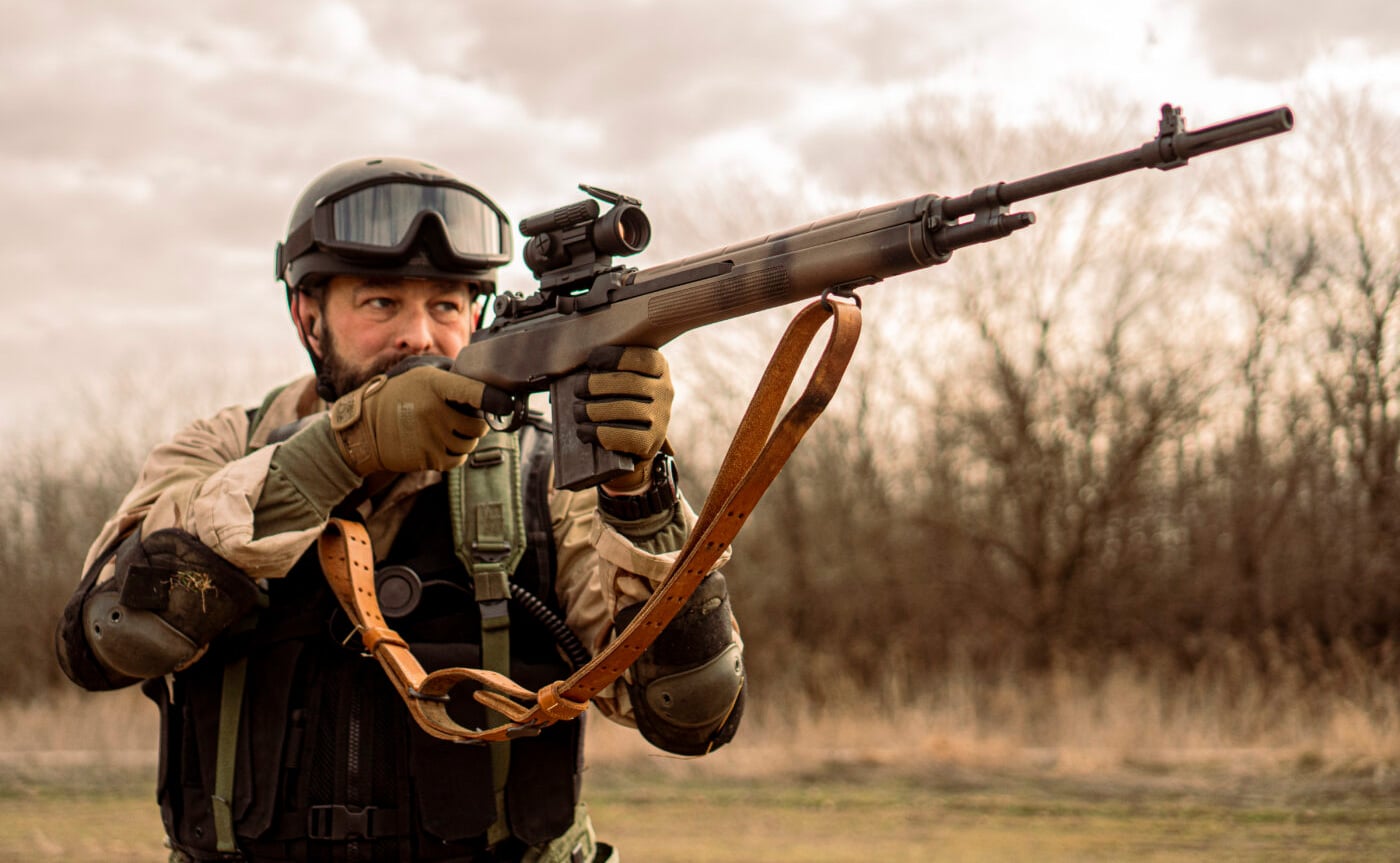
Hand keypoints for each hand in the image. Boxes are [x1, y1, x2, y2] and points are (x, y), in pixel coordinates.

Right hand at [329, 365, 489, 475]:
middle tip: (465, 418)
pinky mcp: (427, 458)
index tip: (506, 402)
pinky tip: (445, 444)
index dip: (493, 398)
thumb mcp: (418, 374)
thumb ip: (449, 375)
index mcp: (434, 385)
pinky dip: (457, 455)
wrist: (363, 429)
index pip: (473, 391)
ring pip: (470, 444)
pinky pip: (458, 460)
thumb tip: (479, 377)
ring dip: (466, 439)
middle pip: (478, 424)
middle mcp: (435, 411)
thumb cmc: (395, 397)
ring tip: (450, 431)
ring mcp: (431, 436)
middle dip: (477, 423)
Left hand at [575, 346, 672, 491]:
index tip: (592, 361)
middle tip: (578, 390)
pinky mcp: (652, 443)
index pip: (642, 358)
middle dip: (596, 385)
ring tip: (578, 411)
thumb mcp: (617, 379)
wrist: (626, 447)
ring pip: (625, 409)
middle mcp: (665, 392)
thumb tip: (580, 363)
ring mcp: (661, 418)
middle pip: (629, 382)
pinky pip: (624, 436)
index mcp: (659, 369)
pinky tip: (584, 431)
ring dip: (592, 410)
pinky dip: (598, 433)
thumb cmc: (613, 401)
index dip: (614, 357)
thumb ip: (607, 368)